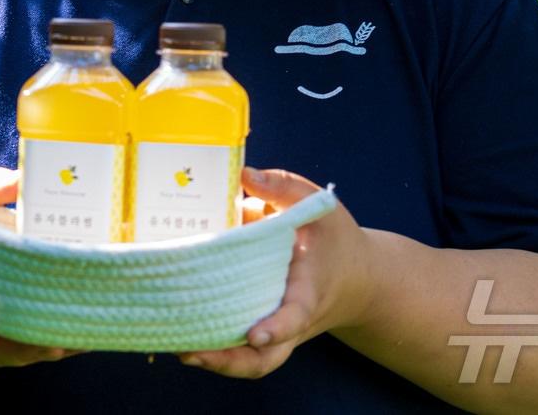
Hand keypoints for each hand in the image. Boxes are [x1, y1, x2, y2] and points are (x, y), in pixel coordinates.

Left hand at [178, 167, 371, 378]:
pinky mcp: (265, 331)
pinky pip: (241, 352)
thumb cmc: (334, 238)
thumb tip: (243, 174)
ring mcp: (279, 332)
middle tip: (193, 353)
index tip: (255, 334)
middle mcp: (294, 319)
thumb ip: (283, 188)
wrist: (357, 278)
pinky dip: (215, 351)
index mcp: (309, 289)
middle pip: (267, 357)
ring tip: (180, 350)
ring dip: (216, 362)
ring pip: (252, 362)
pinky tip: (181, 338)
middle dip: (231, 361)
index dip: (278, 327)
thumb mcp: (318, 206)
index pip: (297, 315)